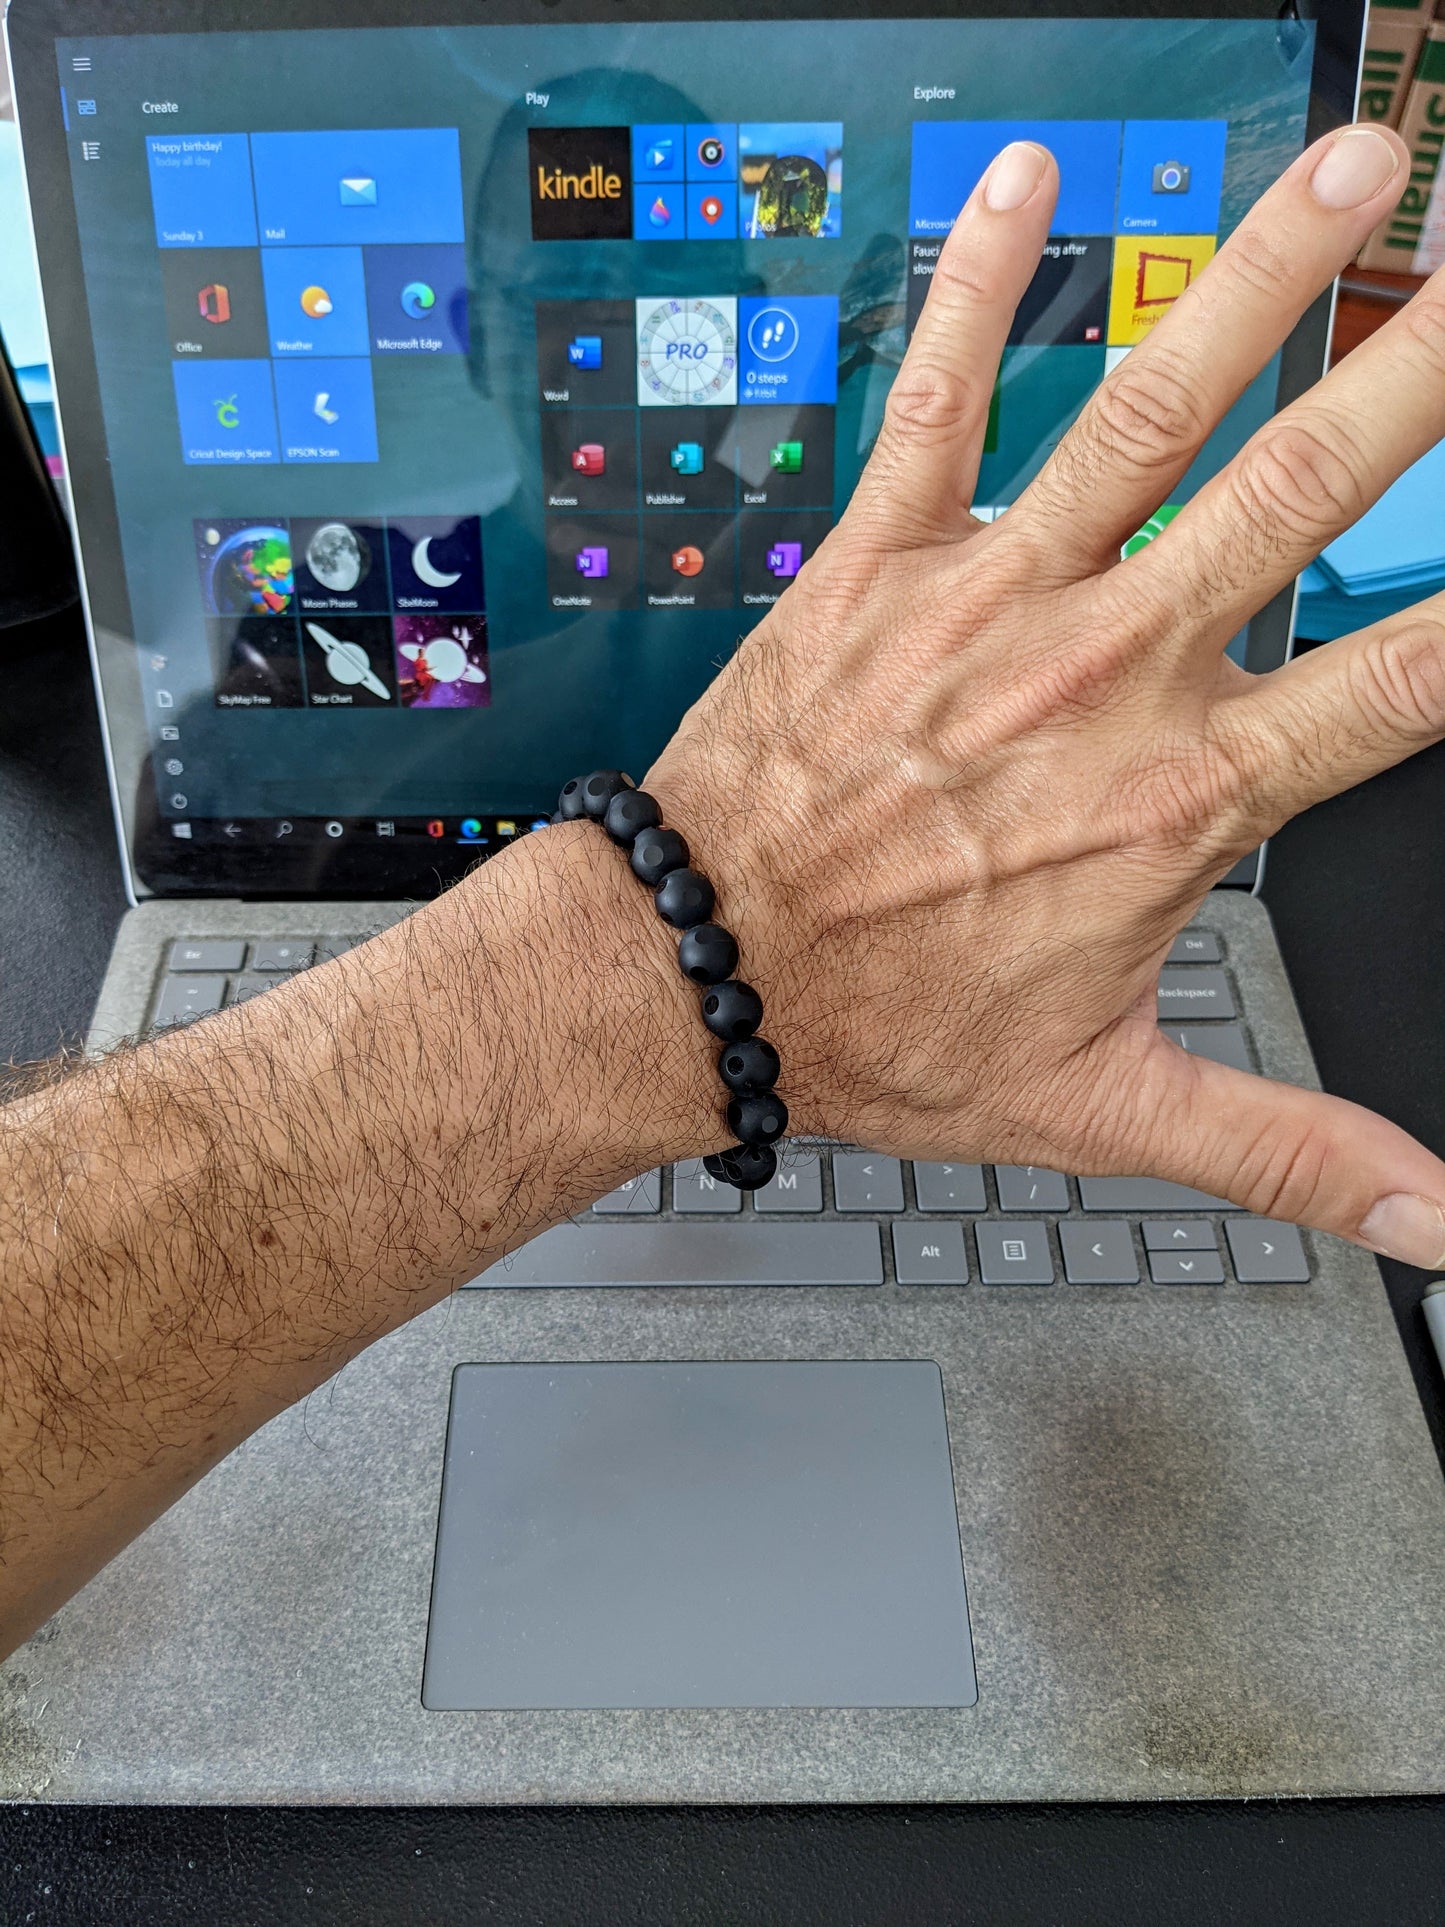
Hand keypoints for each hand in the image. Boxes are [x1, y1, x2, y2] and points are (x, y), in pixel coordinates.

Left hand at [646, 125, 1444, 1269]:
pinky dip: (976, 283)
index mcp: (1176, 799)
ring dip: (1264, 280)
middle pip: (1303, 497)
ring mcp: (988, 601)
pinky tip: (1026, 179)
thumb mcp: (1104, 1103)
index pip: (1401, 677)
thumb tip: (1436, 1221)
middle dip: (1424, 376)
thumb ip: (1290, 1149)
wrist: (696, 978)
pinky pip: (938, 398)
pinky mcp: (879, 563)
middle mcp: (1100, 674)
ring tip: (1364, 171)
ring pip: (1149, 413)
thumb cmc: (881, 1029)